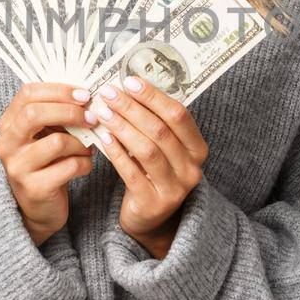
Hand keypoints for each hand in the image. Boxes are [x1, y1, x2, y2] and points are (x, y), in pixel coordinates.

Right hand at [0, 83, 96, 245]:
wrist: (38, 208)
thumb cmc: (46, 163)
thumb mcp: (44, 134)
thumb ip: (56, 113)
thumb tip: (86, 93)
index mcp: (8, 124)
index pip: (27, 94)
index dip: (59, 90)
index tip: (84, 94)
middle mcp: (7, 144)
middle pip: (35, 114)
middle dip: (70, 112)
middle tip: (92, 117)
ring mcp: (18, 167)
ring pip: (57, 142)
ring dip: (81, 143)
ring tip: (88, 147)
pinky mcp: (34, 188)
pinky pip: (69, 167)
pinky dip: (84, 163)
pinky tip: (85, 164)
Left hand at [92, 75, 208, 259]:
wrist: (150, 219)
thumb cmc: (153, 174)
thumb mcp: (162, 149)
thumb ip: (154, 123)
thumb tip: (129, 86)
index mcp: (198, 149)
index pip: (179, 115)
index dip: (154, 96)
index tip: (130, 80)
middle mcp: (191, 169)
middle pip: (161, 130)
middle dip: (132, 108)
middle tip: (109, 92)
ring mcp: (174, 189)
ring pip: (146, 150)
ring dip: (122, 127)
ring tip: (102, 112)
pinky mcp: (153, 203)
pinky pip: (131, 172)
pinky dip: (115, 153)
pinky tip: (102, 137)